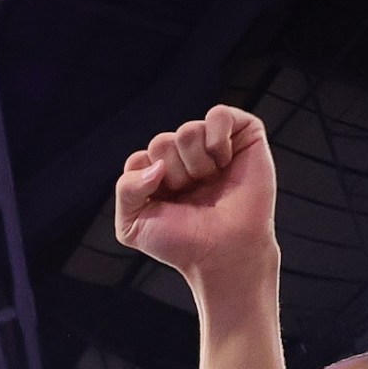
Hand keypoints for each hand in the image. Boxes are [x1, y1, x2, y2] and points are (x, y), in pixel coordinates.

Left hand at [115, 106, 278, 283]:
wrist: (224, 253)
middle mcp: (184, 156)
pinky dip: (217, 139)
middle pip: (162, 143)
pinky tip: (224, 161)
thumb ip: (125, 189)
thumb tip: (156, 163)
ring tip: (211, 183)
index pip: (138, 160)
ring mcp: (212, 144)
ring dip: (197, 164)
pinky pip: (219, 115)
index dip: (149, 186)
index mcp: (157, 173)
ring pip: (188, 131)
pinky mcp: (242, 136)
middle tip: (193, 196)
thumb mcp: (132, 225)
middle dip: (175, 176)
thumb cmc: (183, 242)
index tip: (167, 207)